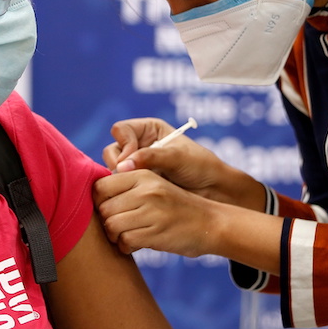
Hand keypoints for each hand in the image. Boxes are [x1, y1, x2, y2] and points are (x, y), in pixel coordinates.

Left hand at [93, 168, 220, 256]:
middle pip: (103, 209)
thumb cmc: (176, 207)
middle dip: (107, 221)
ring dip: (115, 236)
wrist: (211, 223)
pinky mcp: (156, 232)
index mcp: (143, 174)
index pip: (101, 186)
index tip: (110, 210)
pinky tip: (136, 244)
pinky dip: (126, 247)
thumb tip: (93, 198)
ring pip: (111, 226)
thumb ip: (128, 188)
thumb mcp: (155, 187)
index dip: (99, 201)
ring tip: (127, 235)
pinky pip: (125, 241)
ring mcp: (152, 211)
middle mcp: (146, 190)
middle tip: (119, 226)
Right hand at [102, 118, 233, 201]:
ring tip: (133, 189)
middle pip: (113, 150)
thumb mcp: (177, 157)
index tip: (132, 160)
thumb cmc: (201, 167)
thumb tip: (122, 166)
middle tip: (128, 177)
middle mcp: (139, 146)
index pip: (122, 130)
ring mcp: (137, 166)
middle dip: (117, 163)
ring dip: (120, 179)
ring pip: (114, 169)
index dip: (123, 143)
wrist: (214, 191)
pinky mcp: (137, 185)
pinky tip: (132, 198)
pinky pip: (121, 186)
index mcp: (149, 130)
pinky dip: (123, 191)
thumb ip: (150, 157)